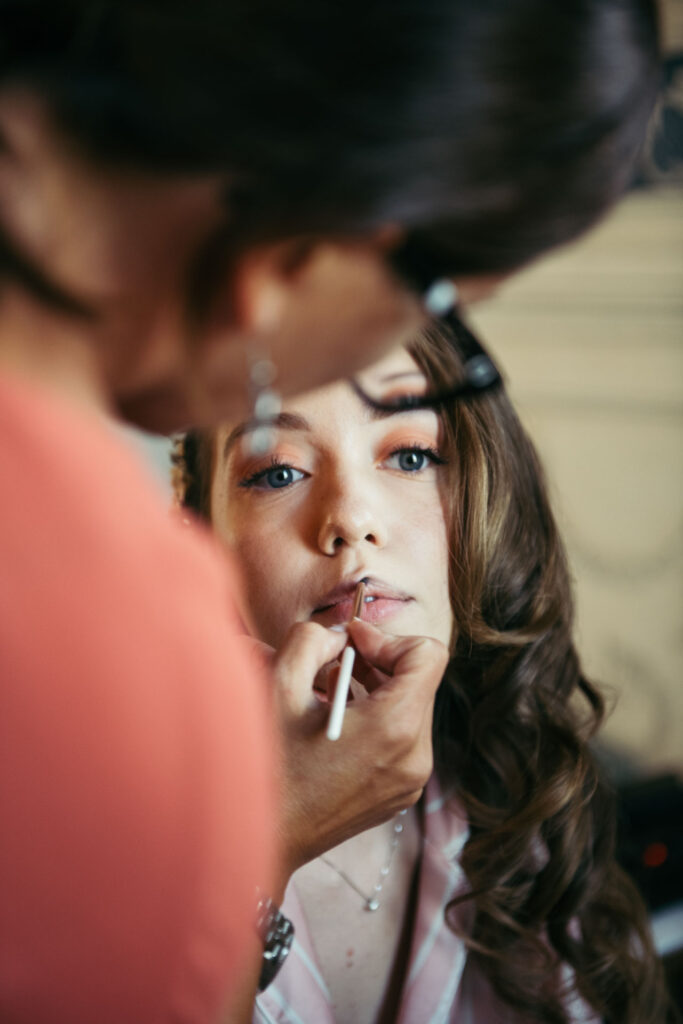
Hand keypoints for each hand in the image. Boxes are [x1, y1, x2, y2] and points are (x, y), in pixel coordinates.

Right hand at [268, 619, 447, 895]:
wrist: (259, 838)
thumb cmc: (266, 765)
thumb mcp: (279, 688)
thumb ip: (310, 641)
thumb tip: (337, 637)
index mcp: (394, 728)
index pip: (428, 655)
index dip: (388, 638)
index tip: (350, 643)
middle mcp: (415, 756)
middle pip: (418, 680)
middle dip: (376, 662)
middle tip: (331, 662)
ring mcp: (411, 780)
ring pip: (409, 707)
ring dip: (373, 689)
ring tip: (326, 692)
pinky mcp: (400, 793)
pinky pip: (402, 738)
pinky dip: (374, 719)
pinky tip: (333, 723)